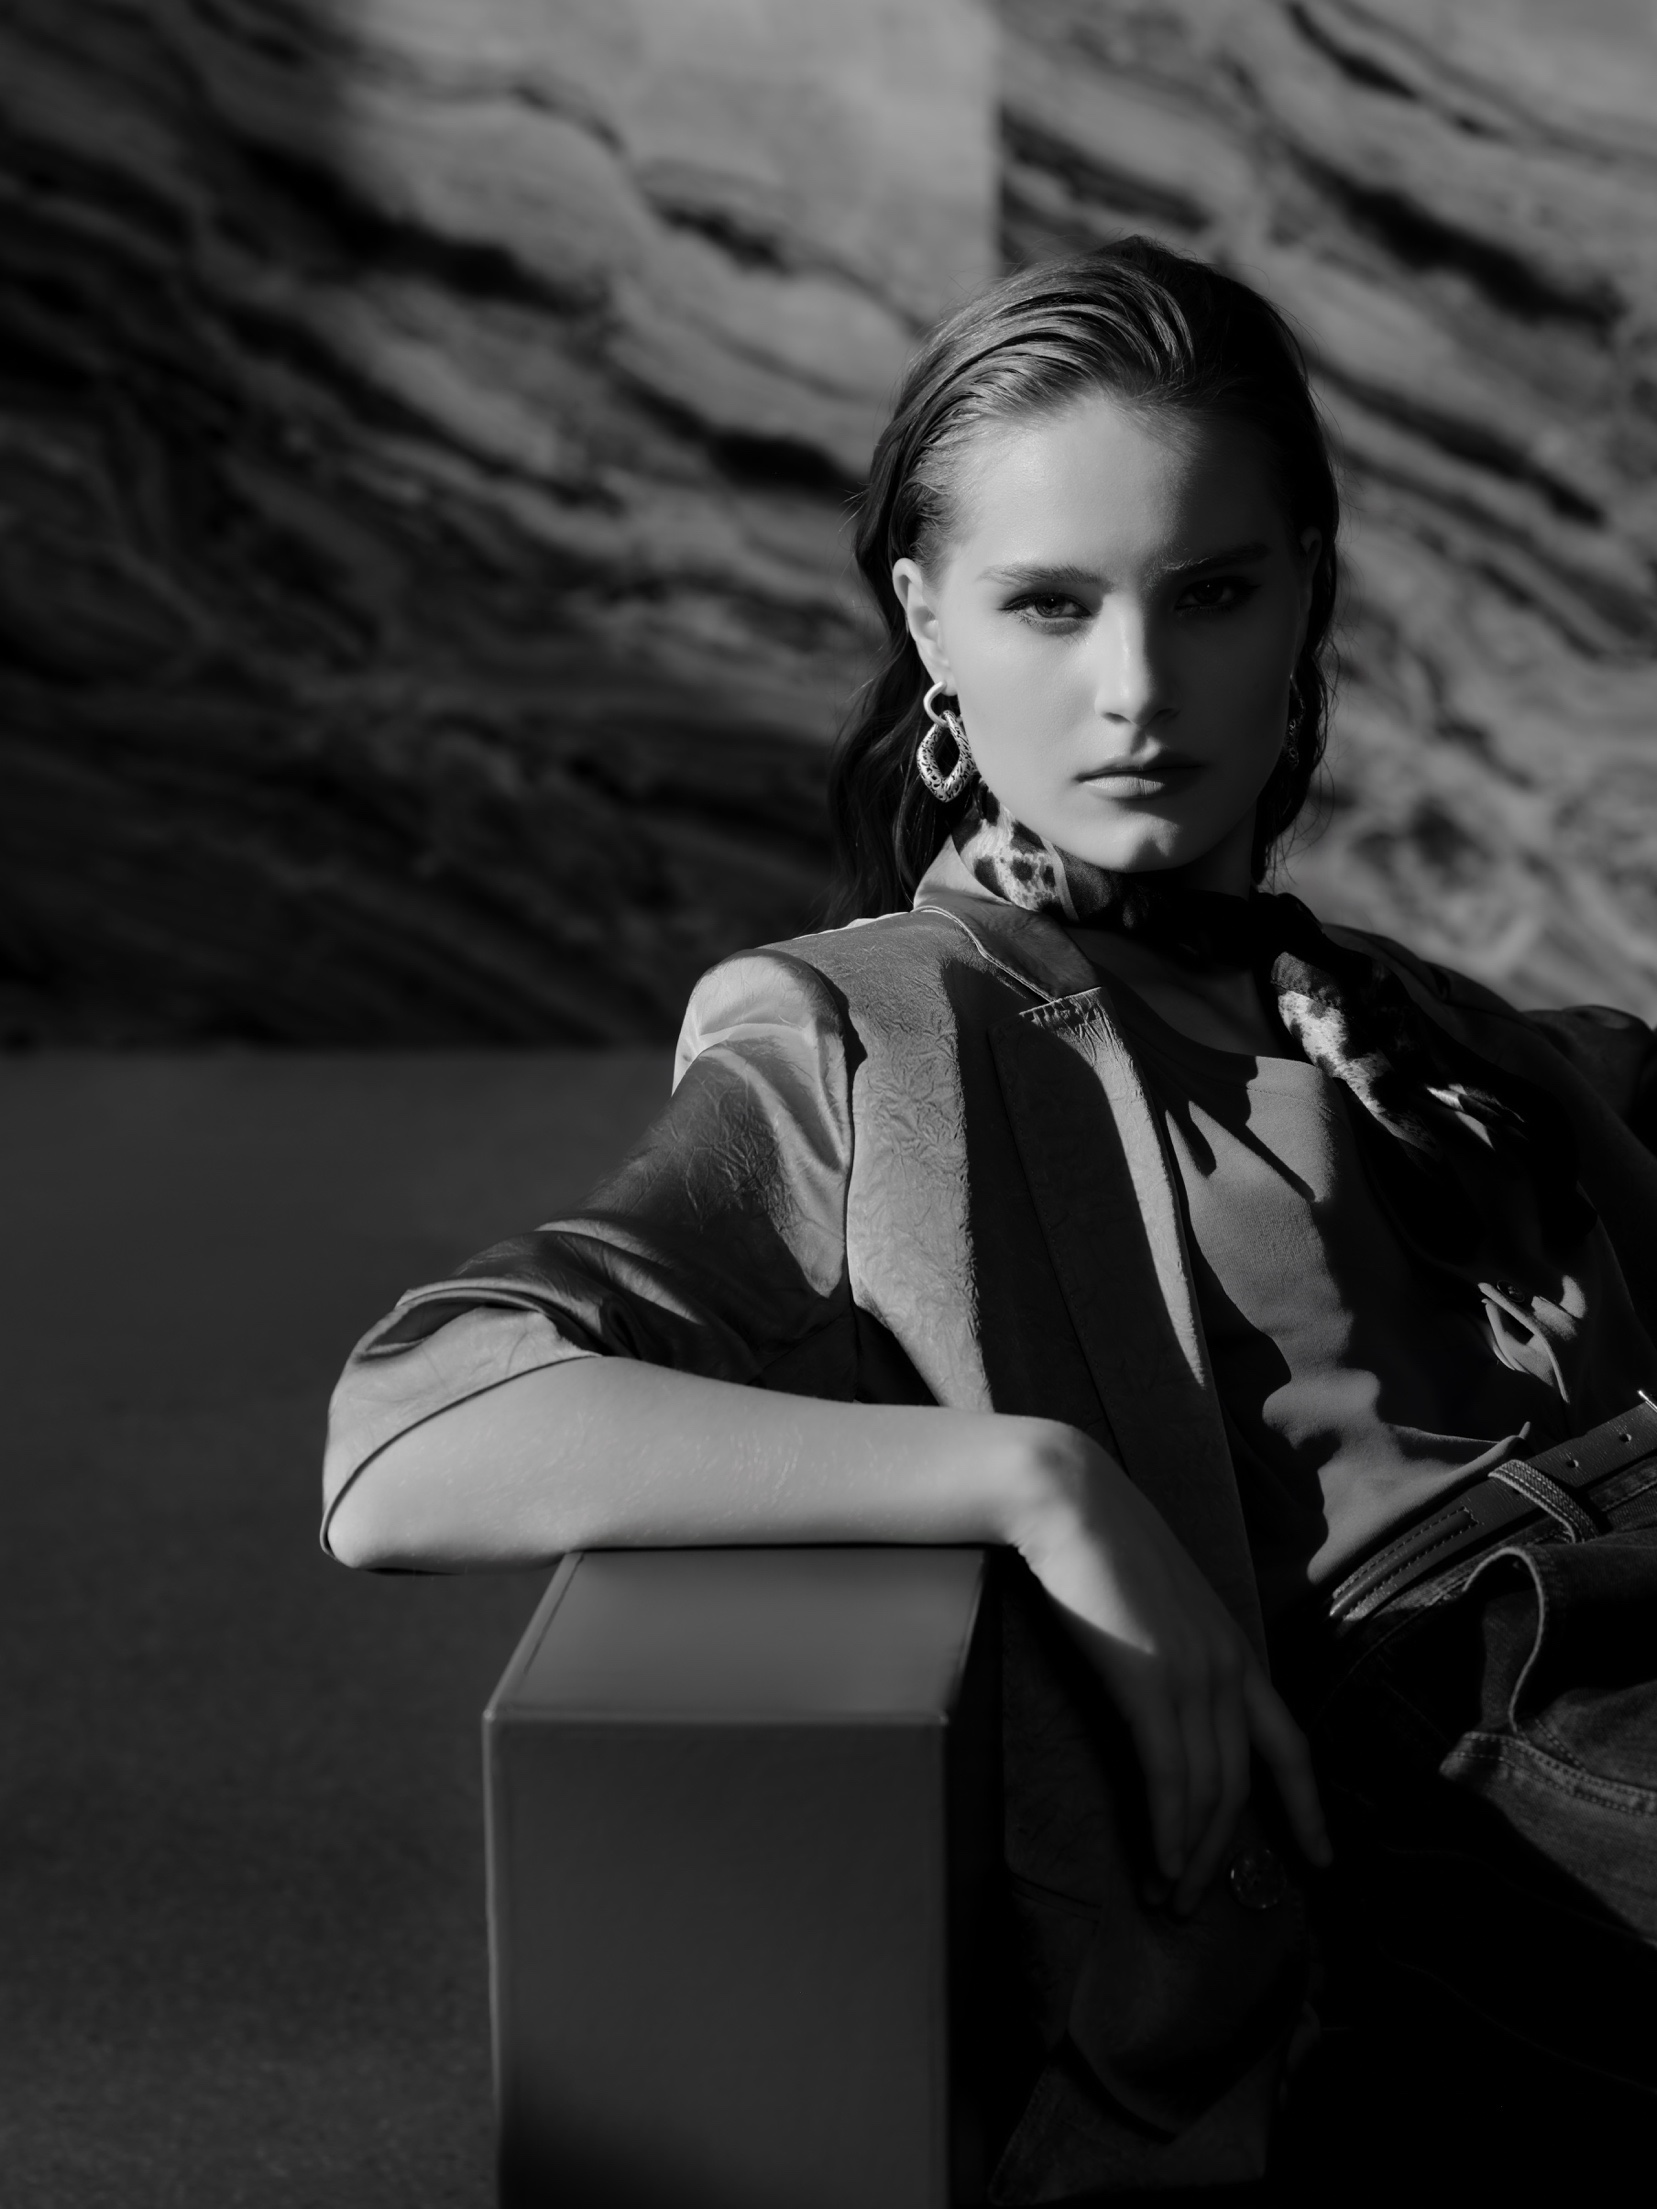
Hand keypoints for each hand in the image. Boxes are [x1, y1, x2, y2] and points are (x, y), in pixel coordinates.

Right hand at [1011, 1425, 1331, 1916]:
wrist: (1069, 1501)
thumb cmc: (1100, 1550)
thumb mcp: (1157, 1610)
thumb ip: (1174, 1657)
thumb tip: (1166, 1712)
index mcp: (1235, 1650)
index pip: (1289, 1744)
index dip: (1308, 1807)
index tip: (1322, 1859)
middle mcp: (1227, 1667)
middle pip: (1243, 1784)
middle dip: (1224, 1853)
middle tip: (1194, 1903)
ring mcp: (1192, 1673)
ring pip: (1209, 1791)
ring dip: (1191, 1854)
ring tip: (1168, 1896)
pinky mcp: (1149, 1681)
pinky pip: (1169, 1776)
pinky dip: (1168, 1829)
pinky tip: (1159, 1862)